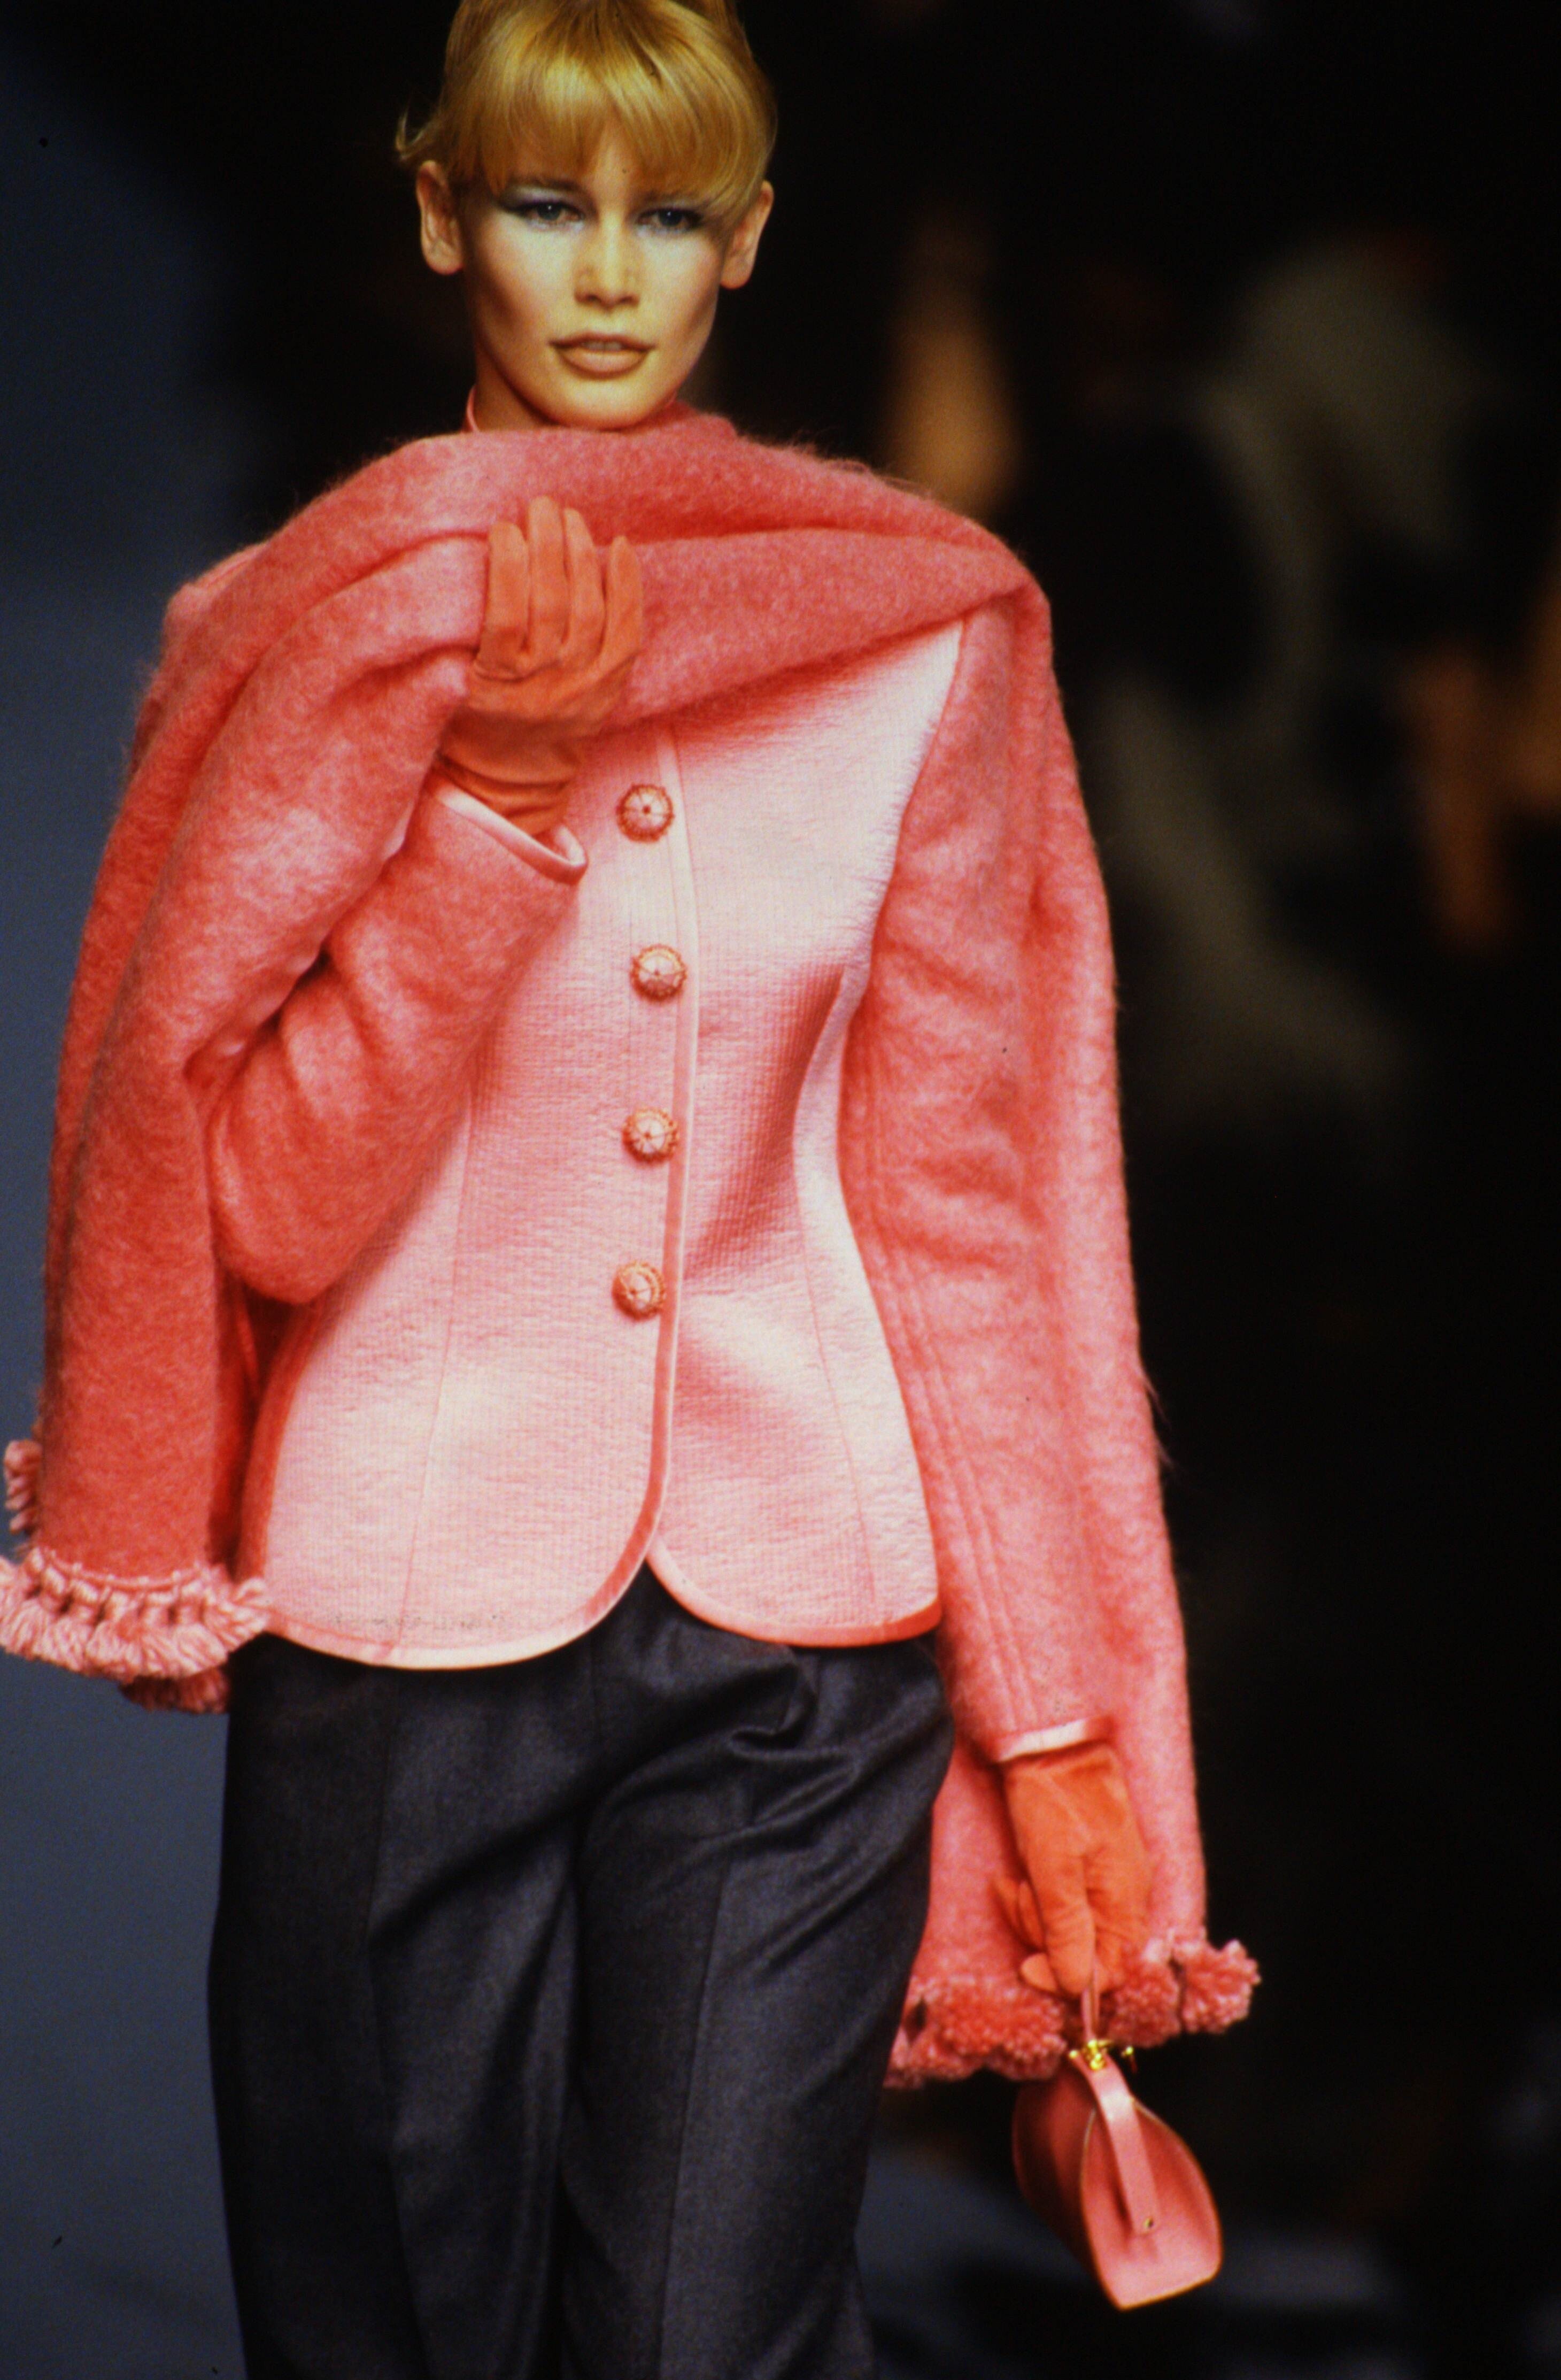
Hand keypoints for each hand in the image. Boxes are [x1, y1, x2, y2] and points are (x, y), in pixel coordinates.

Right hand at [436, 496, 642, 840]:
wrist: (511, 780)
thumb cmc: (467, 720)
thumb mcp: (443, 682)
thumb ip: (452, 634)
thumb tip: (457, 559)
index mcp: (496, 686)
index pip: (508, 617)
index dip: (508, 566)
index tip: (501, 527)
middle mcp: (544, 688)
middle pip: (553, 605)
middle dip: (548, 546)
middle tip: (540, 505)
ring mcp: (583, 689)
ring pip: (591, 612)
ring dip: (582, 556)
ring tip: (569, 518)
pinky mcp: (610, 688)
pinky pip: (628, 633)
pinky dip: (627, 588)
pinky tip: (619, 548)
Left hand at [995, 1741, 1151, 1998]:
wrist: (1050, 1741)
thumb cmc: (1052, 1798)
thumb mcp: (1052, 1867)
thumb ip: (1067, 1928)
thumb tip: (1078, 1985)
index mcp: (1126, 1900)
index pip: (1111, 1973)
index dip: (1068, 1981)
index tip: (1027, 1966)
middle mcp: (1125, 1896)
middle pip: (1085, 1952)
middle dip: (1041, 1934)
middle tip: (1017, 1895)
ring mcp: (1107, 1880)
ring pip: (1068, 1928)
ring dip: (1032, 1911)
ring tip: (1012, 1879)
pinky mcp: (1087, 1866)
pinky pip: (1062, 1902)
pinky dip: (1035, 1895)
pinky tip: (1016, 1874)